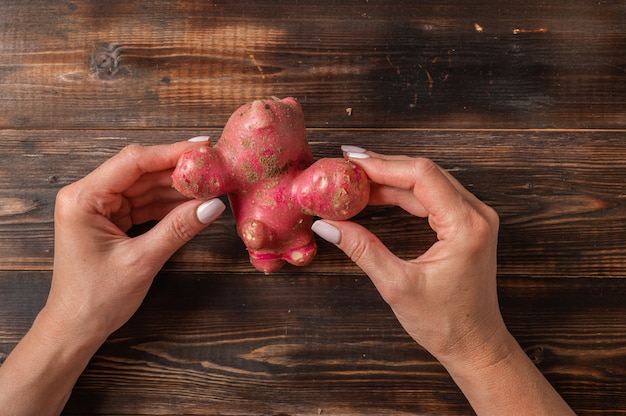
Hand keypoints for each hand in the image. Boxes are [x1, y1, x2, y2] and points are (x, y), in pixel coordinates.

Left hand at [46, 141, 225, 340]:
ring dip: (176, 187)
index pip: (133, 162)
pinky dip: (168, 204)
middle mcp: (88, 196)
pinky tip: (193, 203)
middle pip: (141, 170)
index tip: (203, 147)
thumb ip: (178, 228)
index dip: (171, 152)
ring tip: (210, 185)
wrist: (76, 327)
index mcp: (83, 198)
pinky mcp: (111, 219)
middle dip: (177, 170)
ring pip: (145, 186)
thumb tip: (213, 205)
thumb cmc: (96, 298)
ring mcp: (99, 207)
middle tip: (213, 167)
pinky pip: (145, 203)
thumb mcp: (142, 261)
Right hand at [313, 148, 574, 414]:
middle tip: (345, 169)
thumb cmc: (445, 322)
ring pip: (427, 182)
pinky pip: (432, 197)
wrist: (475, 344)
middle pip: (424, 174)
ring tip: (354, 181)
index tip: (350, 162)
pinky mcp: (466, 224)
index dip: (383, 165)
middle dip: (383, 168)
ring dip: (391, 179)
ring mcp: (474, 217)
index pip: (422, 176)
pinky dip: (402, 194)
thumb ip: (362, 250)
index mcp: (466, 226)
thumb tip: (327, 225)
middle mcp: (476, 214)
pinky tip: (377, 196)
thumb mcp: (397, 286)